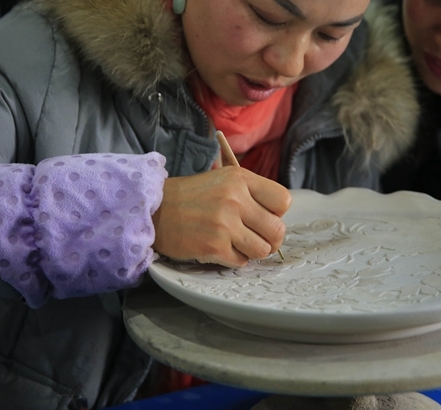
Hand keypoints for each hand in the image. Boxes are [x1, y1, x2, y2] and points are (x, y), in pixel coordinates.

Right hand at [152, 166, 290, 266]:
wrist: (156, 210)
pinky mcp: (214, 247)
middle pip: (277, 229)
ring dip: (253, 251)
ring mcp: (225, 224)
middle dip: (270, 238)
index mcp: (241, 179)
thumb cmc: (192, 196)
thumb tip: (277, 218)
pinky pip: (241, 261)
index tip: (264, 216)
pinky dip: (234, 259)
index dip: (277, 213)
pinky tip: (221, 248)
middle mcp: (235, 199)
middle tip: (256, 237)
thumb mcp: (224, 180)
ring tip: (238, 243)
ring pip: (262, 249)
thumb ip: (252, 193)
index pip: (283, 200)